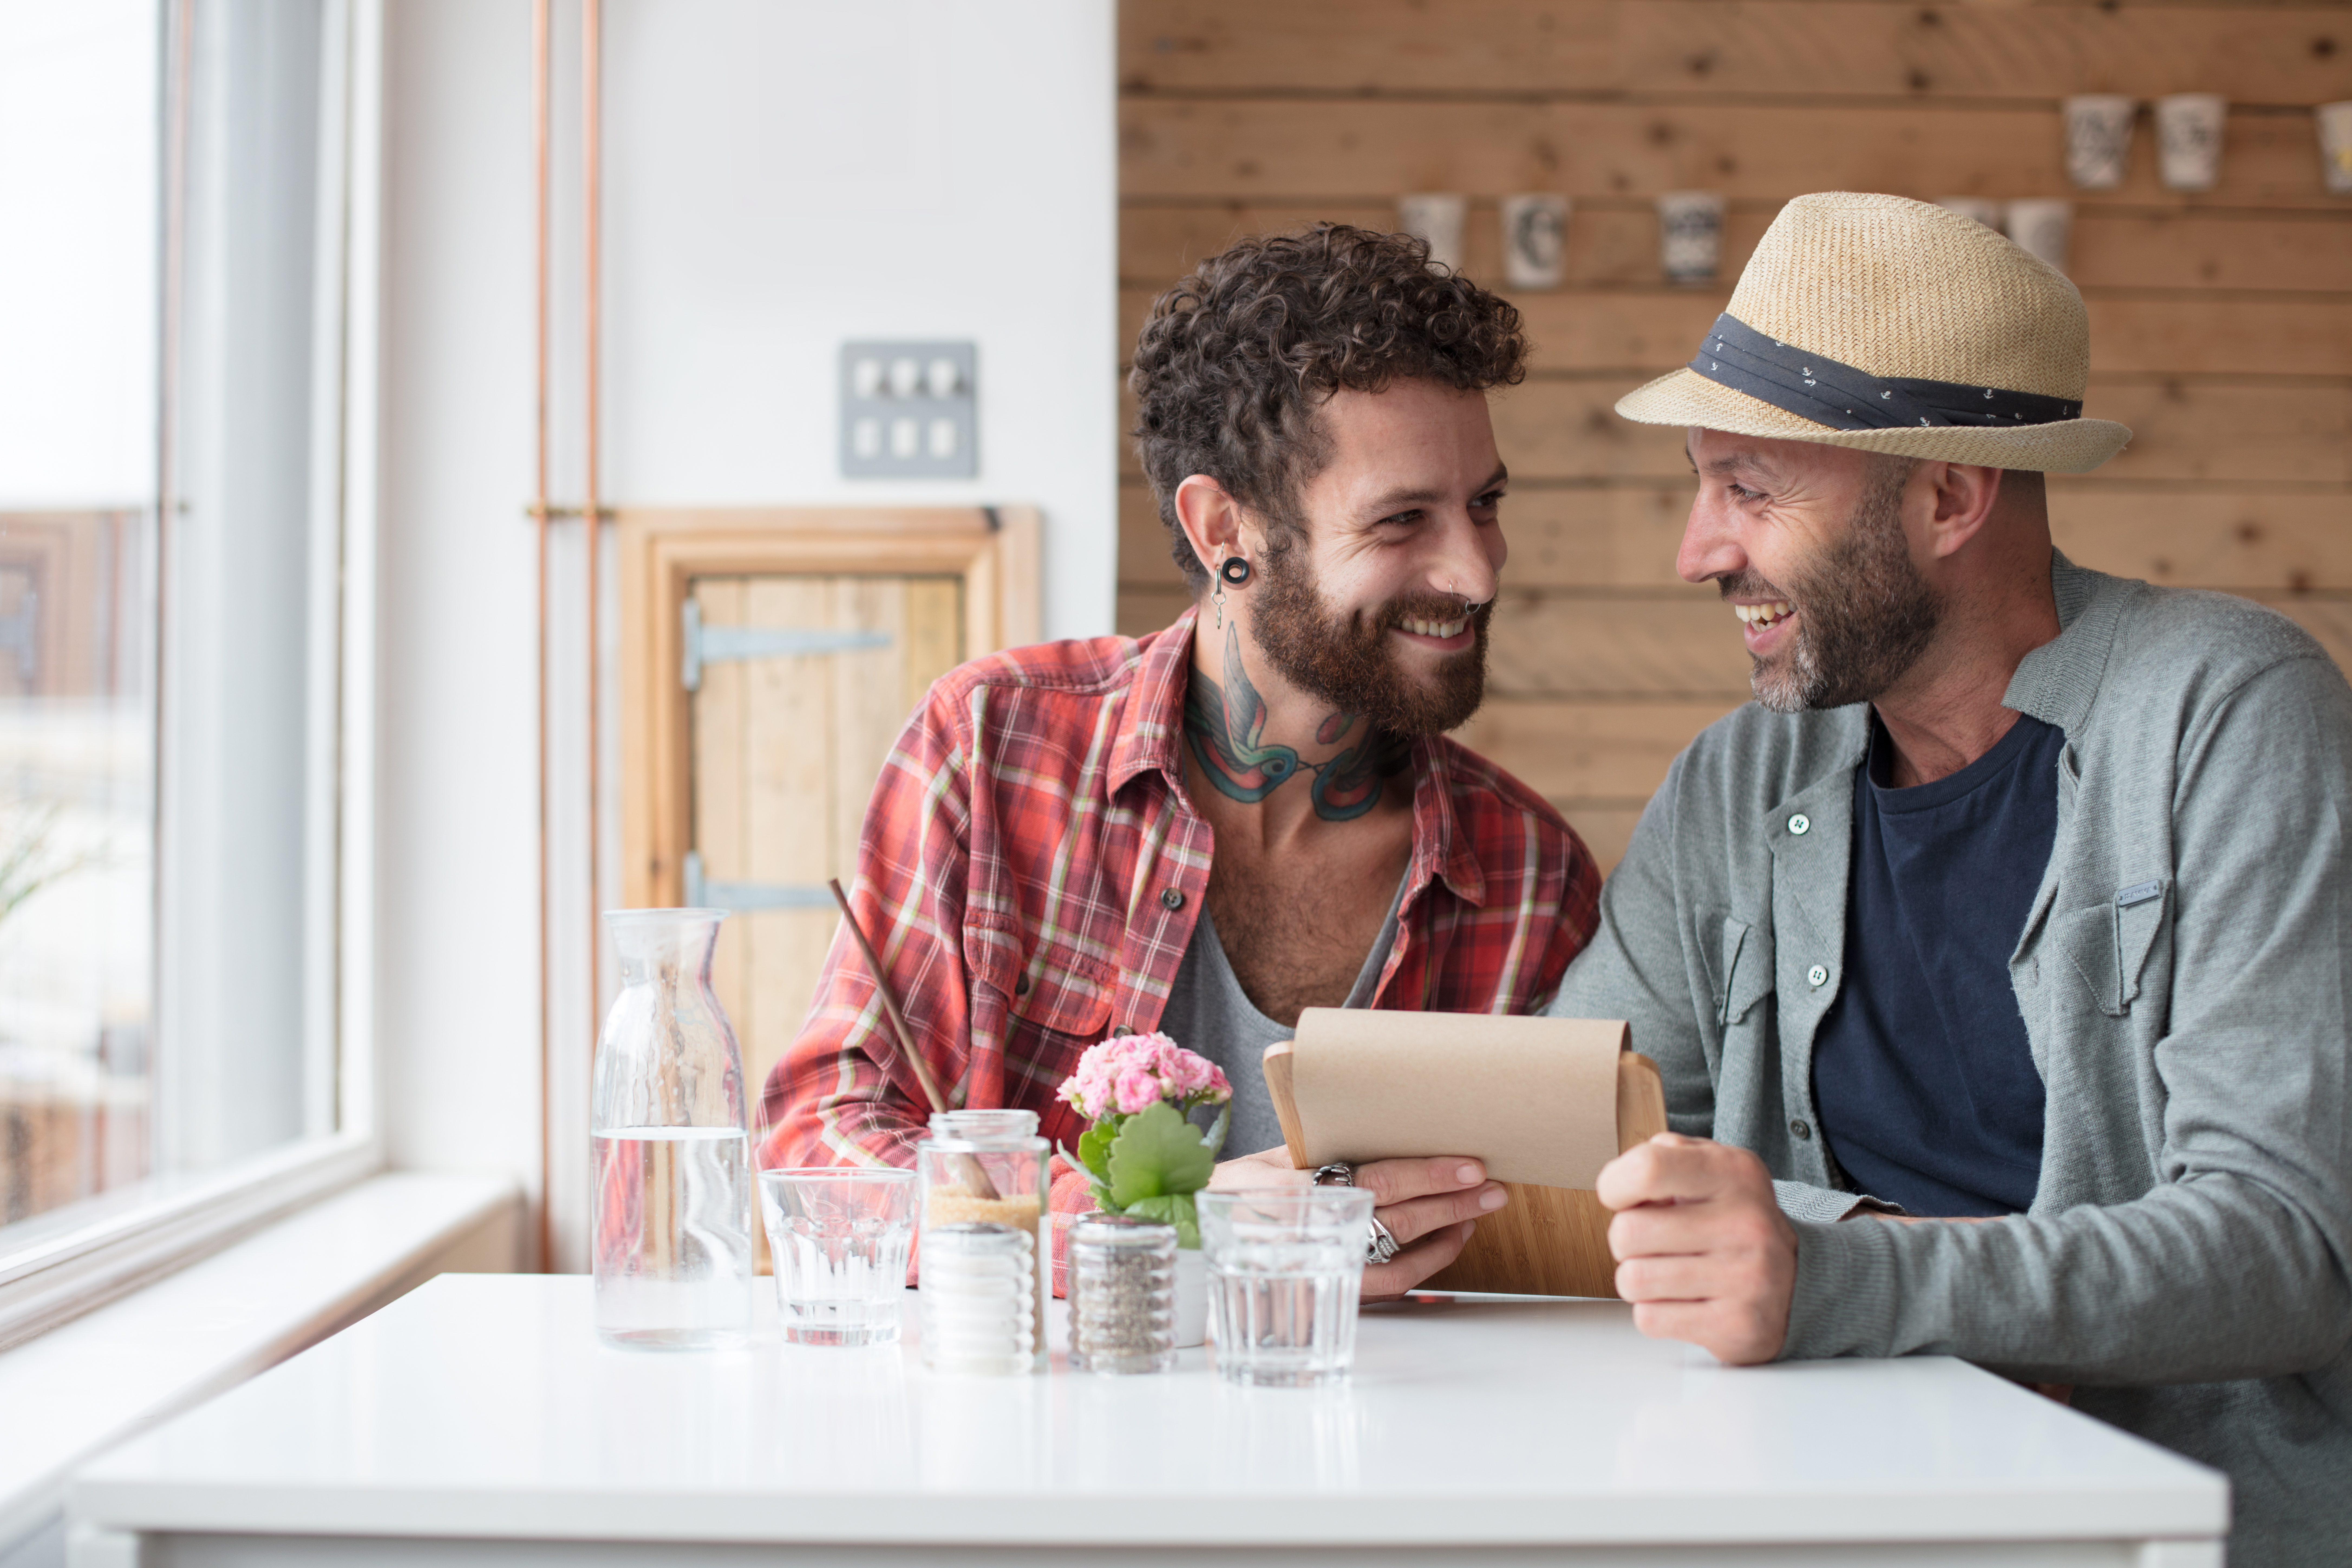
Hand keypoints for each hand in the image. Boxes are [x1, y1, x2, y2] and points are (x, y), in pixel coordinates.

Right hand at [1208, 1147, 1505, 1302]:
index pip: (1379, 1180)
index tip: (1469, 1165)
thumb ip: (1324, 1146)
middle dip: (1453, 1201)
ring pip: (1400, 1255)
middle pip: (1399, 1217)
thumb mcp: (1274, 1157)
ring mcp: (1324, 1265)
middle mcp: (1314, 1232)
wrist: (1199, 1238)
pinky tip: (1448, 1241)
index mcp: (1299, 1190)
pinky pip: (1389, 1282)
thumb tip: (1381, 1122)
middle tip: (1493, 1187)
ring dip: (1447, 1234)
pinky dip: (1426, 1264)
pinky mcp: (1332, 1287)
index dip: (1430, 1174)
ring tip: (1477, 1211)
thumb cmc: (1237, 1189)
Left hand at [1596, 1132, 1795, 1364]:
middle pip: (1627, 1232)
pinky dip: (1654, 1312)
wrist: (1798, 1285)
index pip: (1648, 1168)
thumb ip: (1666, 1155)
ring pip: (1633, 1280)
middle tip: (1654, 1243)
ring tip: (1668, 1273)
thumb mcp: (1714, 1169)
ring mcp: (1745, 1279)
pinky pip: (1649, 1319)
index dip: (1616, 1184)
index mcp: (1734, 1174)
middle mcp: (1745, 1224)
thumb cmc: (1735, 1223)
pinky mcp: (1737, 1327)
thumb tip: (1621, 1178)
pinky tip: (1684, 1301)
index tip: (1621, 1196)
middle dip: (1626, 1240)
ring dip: (1638, 1279)